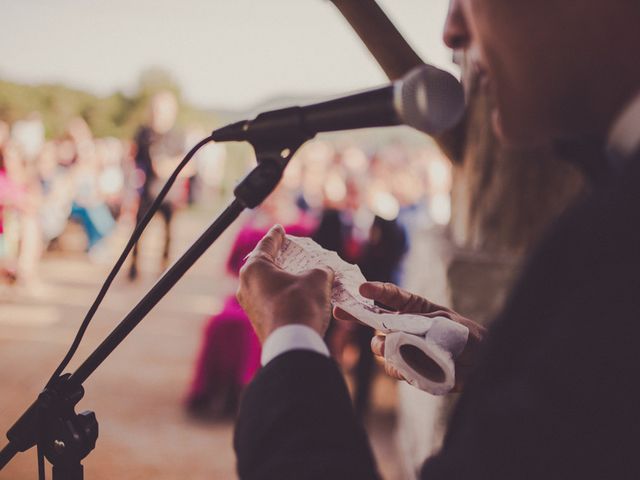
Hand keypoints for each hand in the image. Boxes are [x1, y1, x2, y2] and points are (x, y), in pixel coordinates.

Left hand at [237, 225, 334, 341]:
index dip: (276, 235)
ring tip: (299, 276)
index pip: (266, 244)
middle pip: (264, 265)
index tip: (279, 229)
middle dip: (279, 259)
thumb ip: (320, 269)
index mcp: (255, 268)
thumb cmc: (301, 305)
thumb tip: (324, 272)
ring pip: (266, 285)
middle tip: (291, 252)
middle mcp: (246, 286)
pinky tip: (297, 297)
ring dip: (282, 280)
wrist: (293, 344)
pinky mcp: (257, 322)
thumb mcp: (317, 278)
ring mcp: (249, 306)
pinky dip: (282, 295)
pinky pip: (269, 301)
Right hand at [333, 282, 485, 390]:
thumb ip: (421, 325)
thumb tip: (397, 334)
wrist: (479, 366)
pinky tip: (411, 367)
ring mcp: (402, 346)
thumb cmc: (466, 336)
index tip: (362, 288)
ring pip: (378, 346)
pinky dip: (398, 367)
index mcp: (414, 307)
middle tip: (339, 308)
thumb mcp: (448, 323)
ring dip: (384, 347)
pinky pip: (391, 367)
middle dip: (356, 312)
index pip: (391, 295)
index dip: (376, 291)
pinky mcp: (405, 366)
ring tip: (400, 348)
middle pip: (373, 317)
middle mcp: (403, 325)